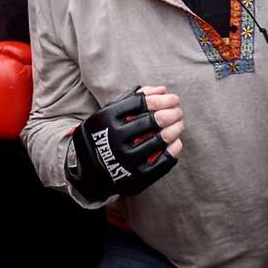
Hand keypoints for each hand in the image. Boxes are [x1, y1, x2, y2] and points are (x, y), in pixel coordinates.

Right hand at [66, 85, 181, 201]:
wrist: (88, 168)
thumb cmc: (104, 133)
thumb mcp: (109, 112)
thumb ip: (134, 97)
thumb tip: (163, 90)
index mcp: (108, 119)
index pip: (142, 103)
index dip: (162, 99)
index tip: (173, 99)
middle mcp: (116, 139)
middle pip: (154, 120)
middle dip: (173, 112)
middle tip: (179, 111)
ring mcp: (126, 160)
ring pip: (161, 139)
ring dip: (176, 128)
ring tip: (180, 124)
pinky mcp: (136, 177)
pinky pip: (163, 162)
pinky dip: (174, 149)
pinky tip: (177, 141)